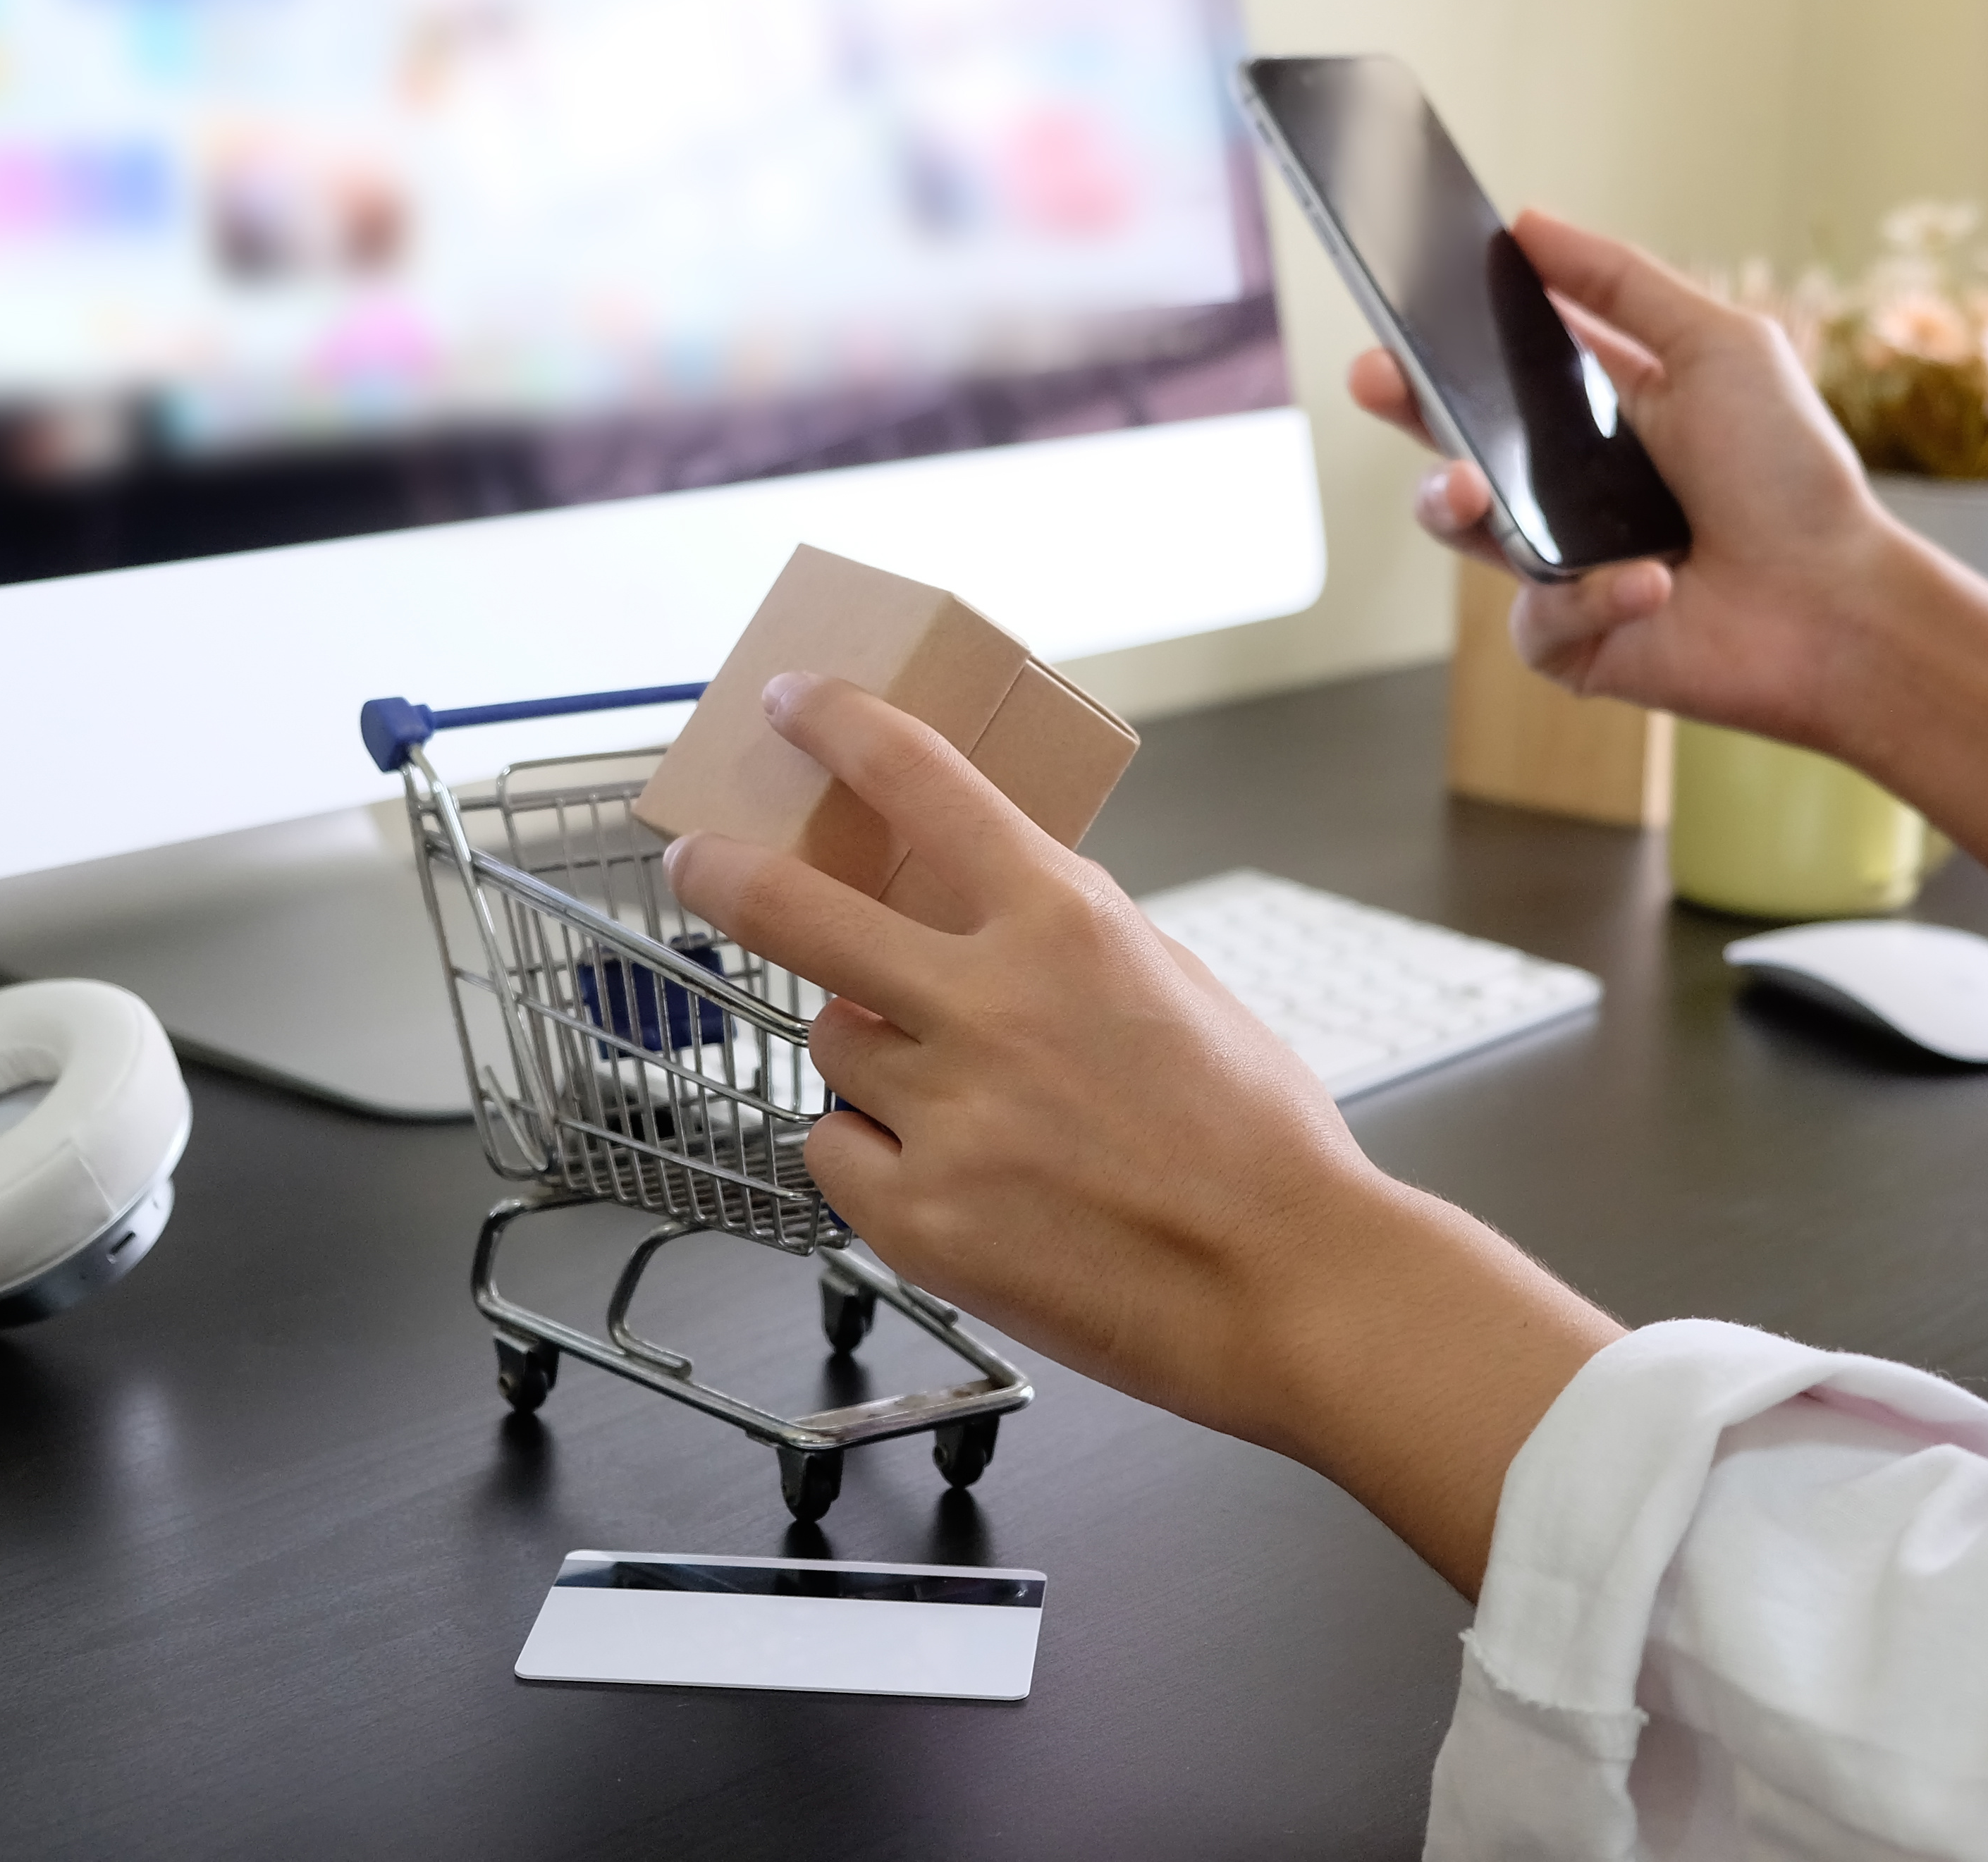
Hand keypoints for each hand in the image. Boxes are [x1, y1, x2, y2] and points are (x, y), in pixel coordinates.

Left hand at [664, 673, 1622, 1592]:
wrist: (1291, 1283)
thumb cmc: (1255, 1143)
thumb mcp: (1171, 983)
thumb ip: (1060, 938)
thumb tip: (972, 907)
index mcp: (1066, 923)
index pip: (919, 779)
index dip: (838, 726)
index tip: (794, 703)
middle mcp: (991, 1004)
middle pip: (796, 910)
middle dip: (725, 874)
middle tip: (695, 861)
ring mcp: (946, 1113)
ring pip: (836, 1046)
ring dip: (873, 1058)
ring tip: (971, 1108)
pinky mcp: (918, 1216)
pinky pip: (840, 1152)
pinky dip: (876, 1159)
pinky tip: (959, 1181)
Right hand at [1349, 209, 1898, 753]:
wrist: (1836, 605)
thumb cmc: (1791, 475)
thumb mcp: (1720, 346)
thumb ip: (1621, 281)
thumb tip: (1528, 221)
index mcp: (1604, 412)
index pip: (1505, 365)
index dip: (1451, 337)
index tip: (1408, 306)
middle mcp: (1573, 487)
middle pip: (1459, 439)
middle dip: (1409, 406)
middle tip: (1376, 377)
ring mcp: (1565, 564)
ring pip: (1464, 529)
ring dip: (1452, 503)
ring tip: (1468, 487)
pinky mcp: (1571, 641)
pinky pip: (1535, 616)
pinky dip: (1588, 597)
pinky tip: (1652, 583)